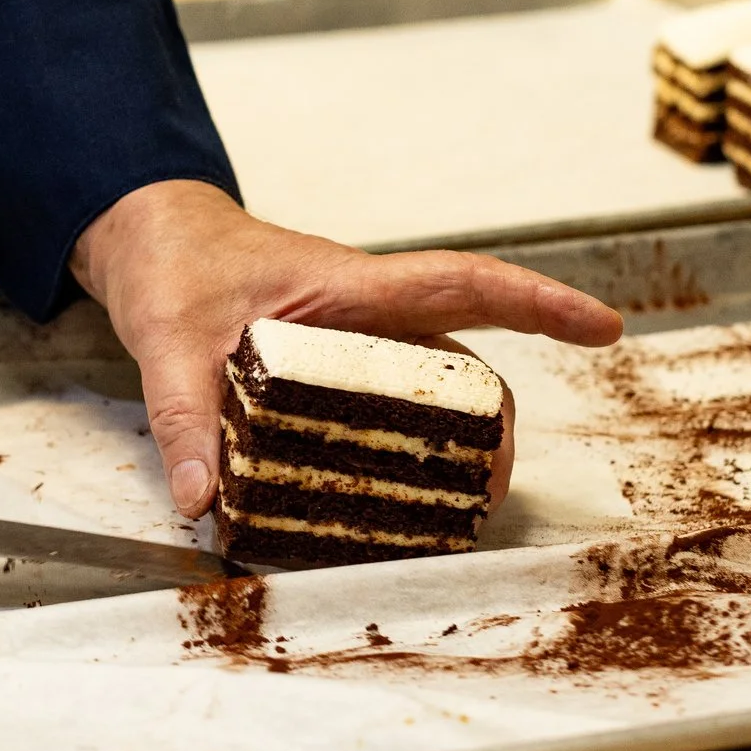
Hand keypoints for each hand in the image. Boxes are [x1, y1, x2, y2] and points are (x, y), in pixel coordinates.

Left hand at [70, 180, 622, 516]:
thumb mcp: (166, 337)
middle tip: (493, 489)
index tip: (602, 327)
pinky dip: (391, 456)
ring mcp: (348, 346)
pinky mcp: (325, 374)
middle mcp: (363, 317)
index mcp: (347, 287)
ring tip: (449, 514)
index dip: (537, 303)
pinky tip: (381, 506)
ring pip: (425, 395)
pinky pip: (380, 414)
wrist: (149, 236)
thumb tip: (200, 496)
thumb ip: (183, 416)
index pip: (461, 285)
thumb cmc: (173, 260)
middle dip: (492, 424)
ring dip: (445, 449)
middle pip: (458, 365)